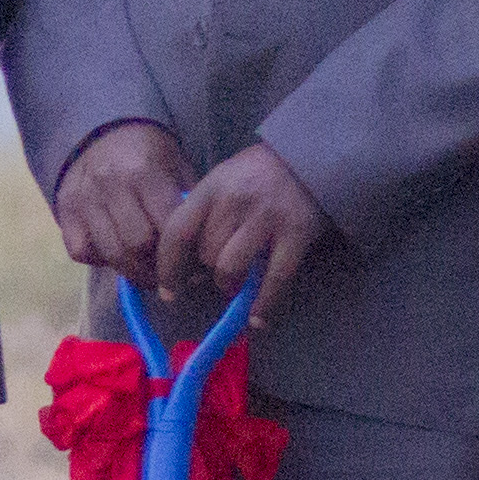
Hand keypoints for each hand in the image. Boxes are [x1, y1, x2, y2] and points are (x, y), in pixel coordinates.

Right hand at [49, 121, 189, 278]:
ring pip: (110, 253)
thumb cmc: (147, 153)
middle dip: (157, 267)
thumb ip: (187, 200)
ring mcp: (84, 200)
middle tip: (169, 274)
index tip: (192, 265)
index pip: (166, 226)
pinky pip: (81, 251)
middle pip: (137, 245)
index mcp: (144, 172)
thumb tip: (201, 243)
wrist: (101, 132)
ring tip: (147, 273)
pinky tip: (115, 254)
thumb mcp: (175, 164)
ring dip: (132, 271)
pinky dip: (99, 260)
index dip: (182, 253)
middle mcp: (110, 186)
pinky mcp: (65, 212)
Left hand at [149, 145, 327, 314]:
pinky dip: (264, 305)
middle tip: (212, 275)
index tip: (167, 290)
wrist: (310, 158)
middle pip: (205, 253)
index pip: (178, 230)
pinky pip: (274, 279)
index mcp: (212, 187)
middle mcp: (236, 201)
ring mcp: (267, 217)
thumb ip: (204, 215)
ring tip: (231, 285)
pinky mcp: (296, 233)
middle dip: (204, 272)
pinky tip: (258, 321)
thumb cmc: (258, 176)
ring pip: (230, 267)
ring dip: (227, 284)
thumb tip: (186, 266)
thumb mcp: (223, 182)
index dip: (167, 266)